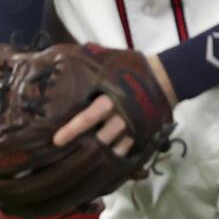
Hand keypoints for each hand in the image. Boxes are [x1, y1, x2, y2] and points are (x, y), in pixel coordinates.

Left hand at [49, 54, 174, 155]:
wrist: (164, 77)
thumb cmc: (130, 68)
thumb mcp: (107, 62)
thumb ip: (86, 65)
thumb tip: (54, 58)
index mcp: (110, 98)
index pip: (88, 118)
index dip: (71, 130)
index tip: (57, 141)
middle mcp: (122, 115)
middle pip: (102, 138)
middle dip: (87, 146)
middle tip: (70, 154)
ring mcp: (134, 127)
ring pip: (115, 148)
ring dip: (101, 154)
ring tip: (86, 160)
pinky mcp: (144, 134)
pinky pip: (129, 151)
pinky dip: (117, 156)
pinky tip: (106, 159)